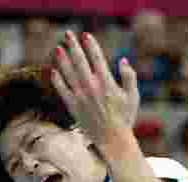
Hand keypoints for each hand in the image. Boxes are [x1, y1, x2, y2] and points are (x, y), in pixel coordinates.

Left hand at [50, 31, 139, 155]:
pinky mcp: (73, 107)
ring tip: (58, 48)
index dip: (90, 45)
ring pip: (68, 73)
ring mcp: (80, 97)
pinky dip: (57, 80)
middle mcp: (91, 87)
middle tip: (67, 34)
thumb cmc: (125, 118)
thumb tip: (123, 60)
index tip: (85, 35)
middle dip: (73, 46)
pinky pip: (62, 90)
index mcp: (106, 82)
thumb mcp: (133, 96)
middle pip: (79, 61)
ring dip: (62, 59)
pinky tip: (54, 71)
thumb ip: (129, 77)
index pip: (96, 58)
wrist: (112, 140)